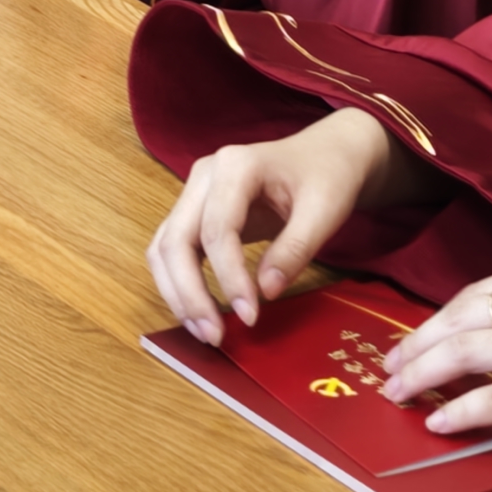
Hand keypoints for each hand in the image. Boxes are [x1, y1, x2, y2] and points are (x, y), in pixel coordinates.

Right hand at [148, 105, 398, 339]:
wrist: (325, 155)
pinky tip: (200, 312)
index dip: (229, 278)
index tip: (250, 316)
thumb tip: (266, 292)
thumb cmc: (327, 176)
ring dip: (177, 293)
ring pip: (164, 247)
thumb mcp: (325, 211)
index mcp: (235, 166)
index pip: (217, 230)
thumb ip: (295, 249)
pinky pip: (173, 250)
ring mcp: (194, 192)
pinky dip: (179, 284)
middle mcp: (203, 176)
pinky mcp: (195, 212)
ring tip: (204, 331)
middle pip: (176, 240)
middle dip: (189, 293)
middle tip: (215, 336)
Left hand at [379, 259, 491, 446]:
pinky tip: (438, 423)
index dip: (437, 319)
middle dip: (417, 345)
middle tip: (390, 369)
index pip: (476, 293)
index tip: (413, 339)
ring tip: (398, 394)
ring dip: (423, 375)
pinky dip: (459, 410)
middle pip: (461, 318)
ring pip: (466, 351)